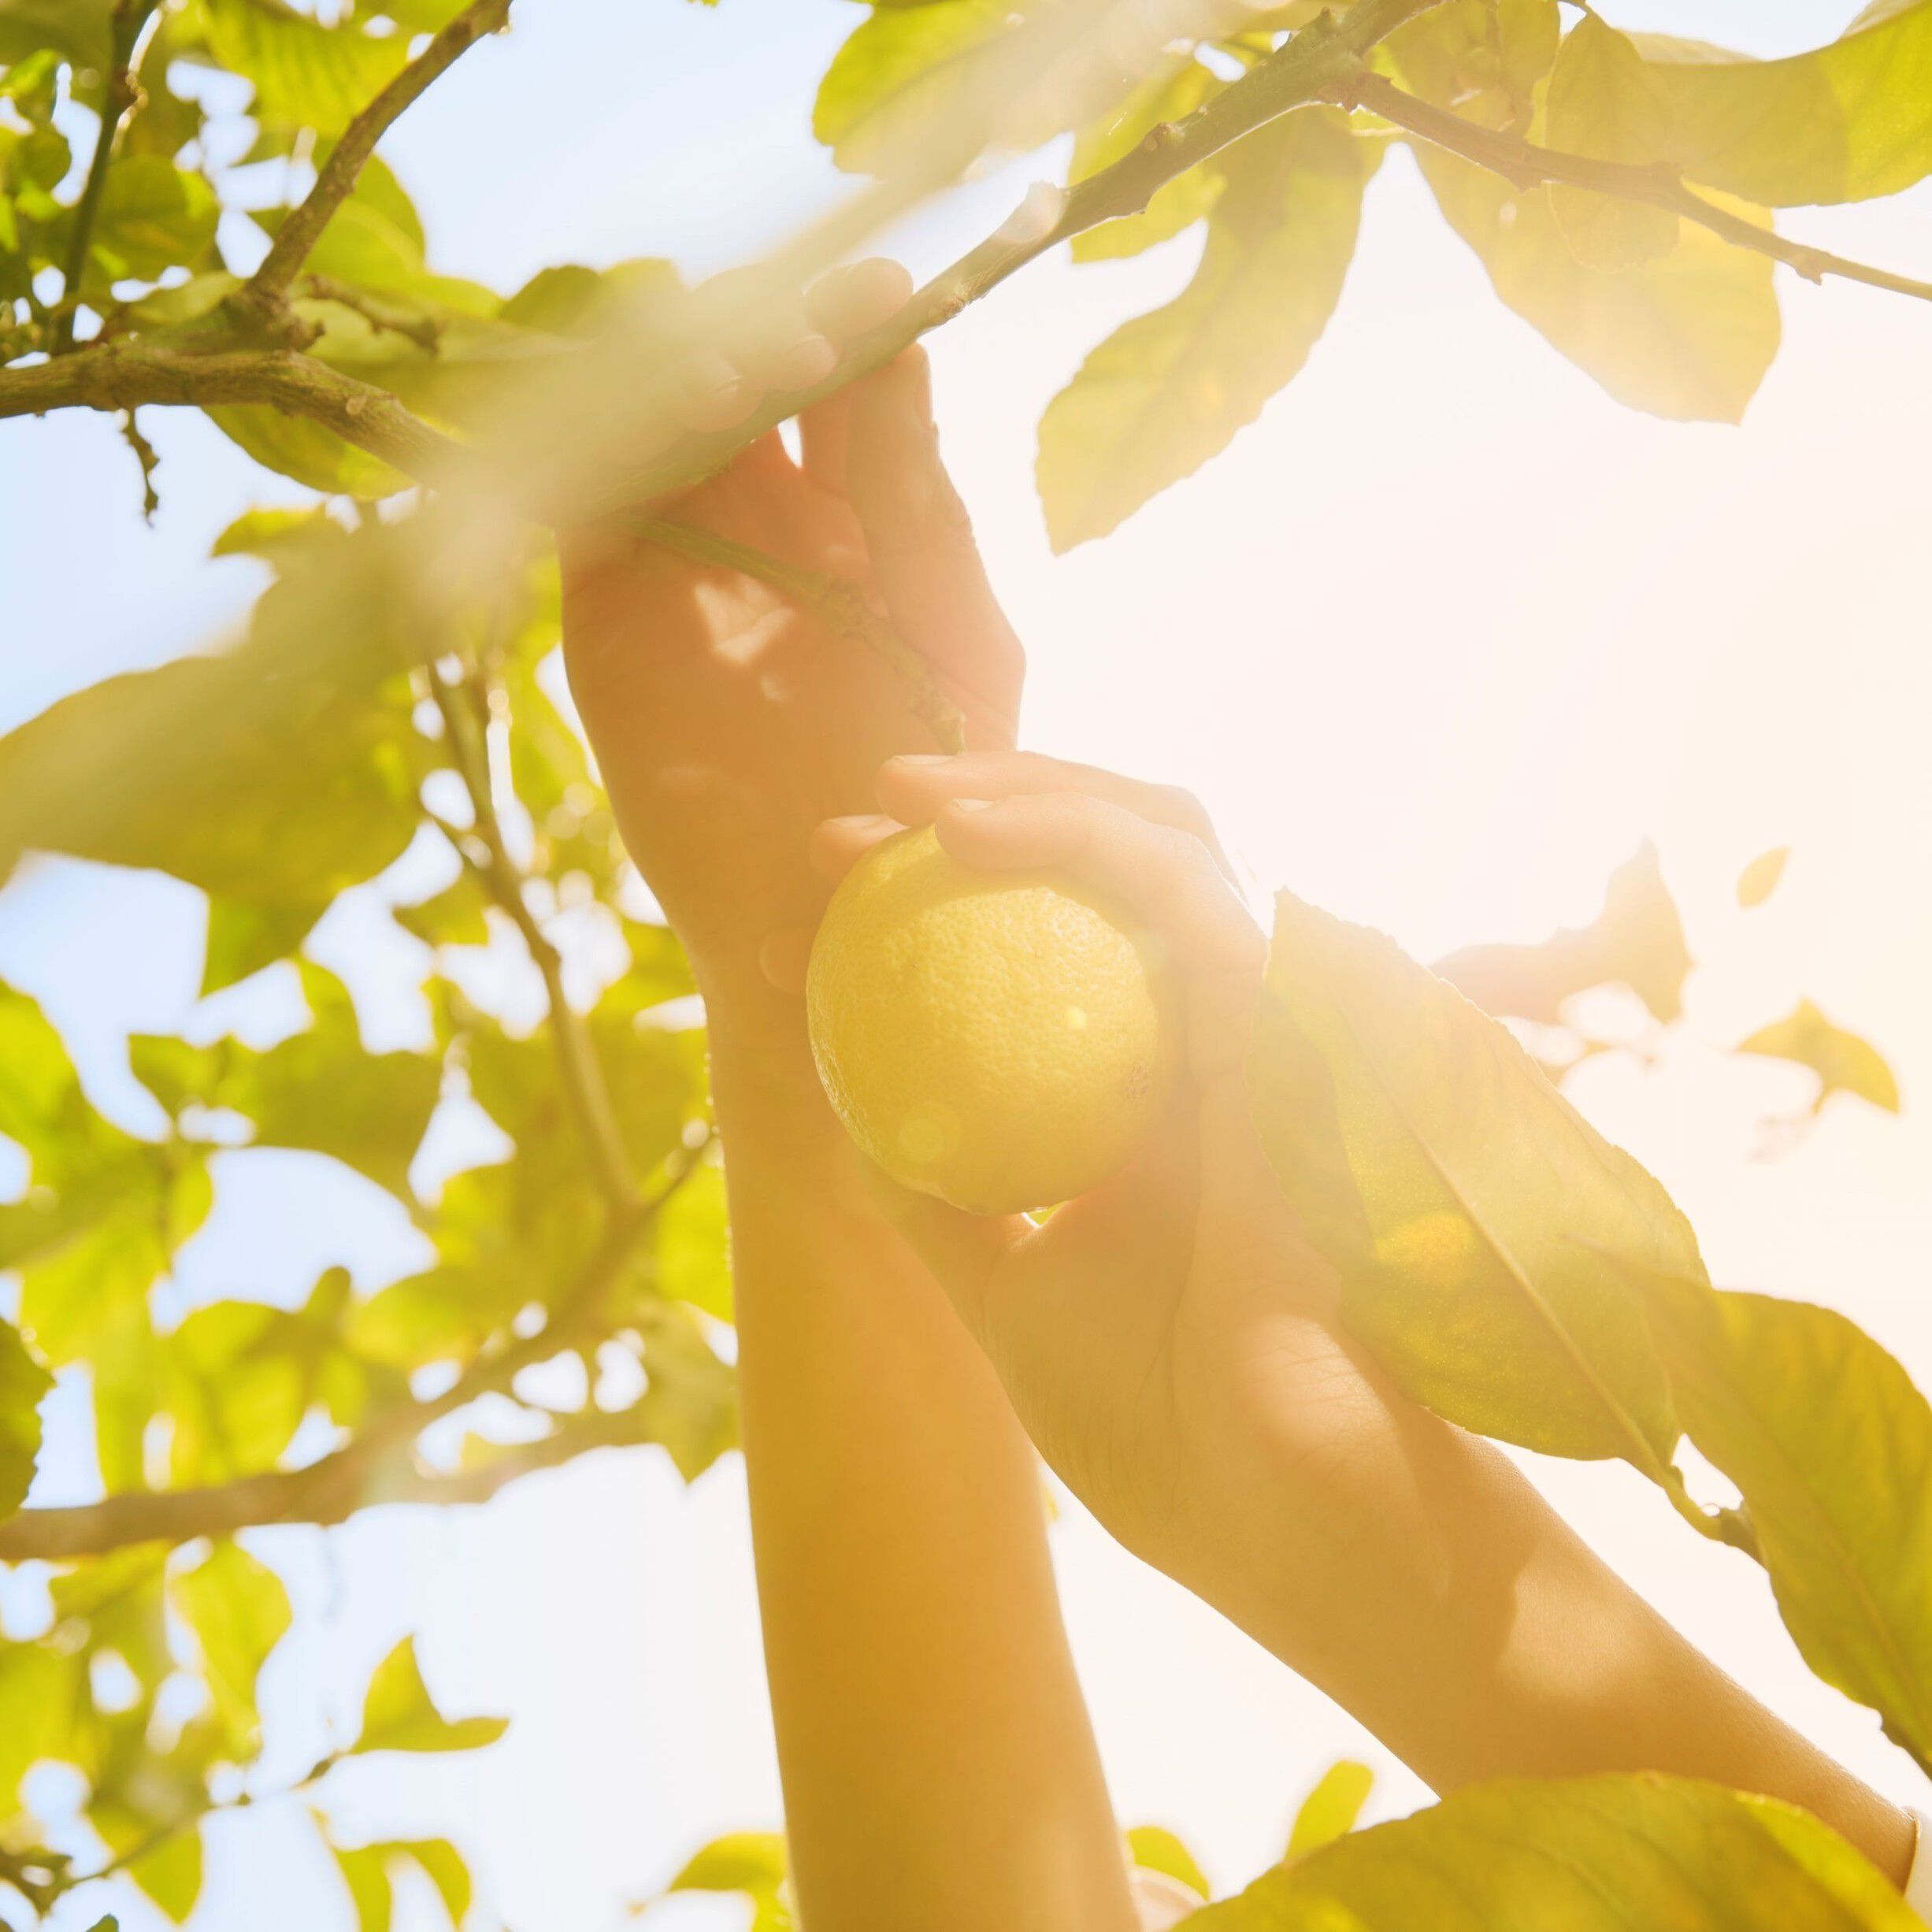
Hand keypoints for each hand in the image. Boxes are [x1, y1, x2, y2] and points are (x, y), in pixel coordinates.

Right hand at [559, 261, 1023, 1012]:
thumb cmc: (932, 792)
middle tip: (800, 346)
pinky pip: (585, 503)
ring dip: (683, 385)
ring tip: (735, 389)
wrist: (835, 923)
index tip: (881, 294)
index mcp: (861, 514)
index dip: (855, 326)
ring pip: (657, 424)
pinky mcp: (609, 611)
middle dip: (762, 340)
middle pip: (740, 379)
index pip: (845, 383)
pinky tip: (656, 436)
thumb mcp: (960, 644)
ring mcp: (682, 557)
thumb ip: (929, 514)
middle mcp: (763, 519)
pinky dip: (603, 455)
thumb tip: (909, 353)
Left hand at [807, 754, 1417, 1581]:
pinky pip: (1184, 891)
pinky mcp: (1287, 1029)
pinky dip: (1077, 840)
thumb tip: (844, 1114)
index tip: (804, 926)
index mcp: (1151, 1107)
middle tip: (844, 837)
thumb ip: (940, 1202)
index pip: (1044, 963)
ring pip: (1158, 845)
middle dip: (975, 825)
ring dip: (1025, 797)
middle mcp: (1207, 1050)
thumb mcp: (1008, 1298)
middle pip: (1100, 880)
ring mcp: (1253, 1031)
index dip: (927, 919)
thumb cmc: (1170, 1435)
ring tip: (900, 799)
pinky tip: (966, 832)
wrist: (1285, 1519)